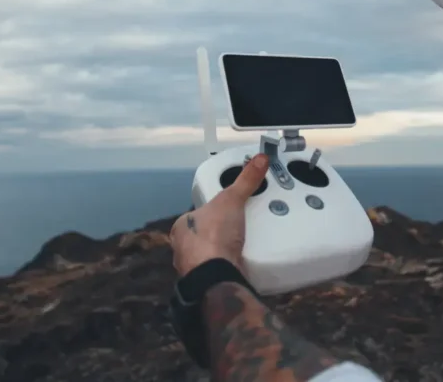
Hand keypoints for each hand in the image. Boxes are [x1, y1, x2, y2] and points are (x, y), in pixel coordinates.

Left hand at [170, 153, 267, 276]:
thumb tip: (261, 157)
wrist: (216, 275)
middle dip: (215, 234)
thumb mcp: (232, 199)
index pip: (196, 216)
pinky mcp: (205, 283)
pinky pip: (216, 272)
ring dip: (219, 253)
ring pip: (206, 256)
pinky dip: (225, 268)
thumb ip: (245, 180)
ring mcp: (191, 268)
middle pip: (201, 237)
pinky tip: (237, 265)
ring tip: (239, 247)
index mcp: (181, 228)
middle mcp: (181, 249)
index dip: (210, 213)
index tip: (225, 213)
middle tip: (235, 229)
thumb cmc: (214, 235)